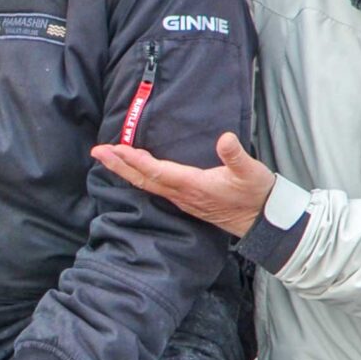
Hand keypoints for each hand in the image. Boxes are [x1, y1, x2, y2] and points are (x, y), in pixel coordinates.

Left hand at [91, 132, 274, 238]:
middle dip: (119, 165)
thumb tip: (224, 139)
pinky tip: (134, 171)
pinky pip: (155, 188)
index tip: (115, 149)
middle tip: (97, 152)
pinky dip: (140, 177)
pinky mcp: (186, 200)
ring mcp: (182, 199)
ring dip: (126, 171)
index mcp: (193, 185)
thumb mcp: (251, 171)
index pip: (157, 171)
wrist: (263, 221)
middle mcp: (182, 194)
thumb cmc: (256, 193)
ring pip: (147, 185)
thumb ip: (236, 156)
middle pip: (143, 180)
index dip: (135, 160)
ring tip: (108, 158)